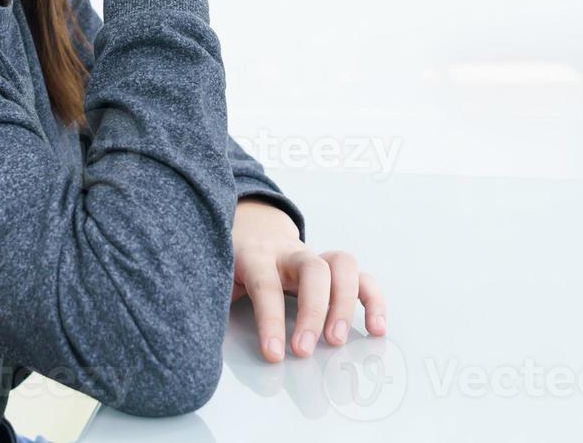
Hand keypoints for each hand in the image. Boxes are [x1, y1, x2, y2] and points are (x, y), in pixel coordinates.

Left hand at [231, 199, 386, 362]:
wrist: (250, 228)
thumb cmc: (233, 261)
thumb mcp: (216, 276)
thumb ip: (215, 299)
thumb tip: (206, 338)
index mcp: (255, 254)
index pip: (266, 284)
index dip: (270, 320)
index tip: (273, 354)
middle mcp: (289, 252)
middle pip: (312, 270)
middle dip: (313, 312)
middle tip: (305, 350)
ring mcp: (315, 255)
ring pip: (342, 264)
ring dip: (346, 304)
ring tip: (338, 340)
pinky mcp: (333, 267)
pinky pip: (362, 276)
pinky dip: (373, 301)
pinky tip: (376, 329)